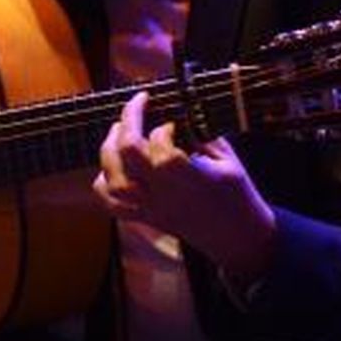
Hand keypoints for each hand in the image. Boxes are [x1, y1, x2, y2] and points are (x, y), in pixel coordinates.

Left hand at [94, 90, 276, 283]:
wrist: (237, 238)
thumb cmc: (237, 195)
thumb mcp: (228, 159)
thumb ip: (203, 134)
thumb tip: (182, 111)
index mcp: (190, 181)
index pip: (161, 150)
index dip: (163, 129)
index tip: (174, 122)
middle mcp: (164, 196)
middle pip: (129, 155)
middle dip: (129, 121)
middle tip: (139, 103)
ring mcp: (151, 209)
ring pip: (113, 180)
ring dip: (110, 149)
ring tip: (119, 129)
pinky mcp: (145, 218)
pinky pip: (111, 205)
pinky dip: (103, 183)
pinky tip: (112, 166)